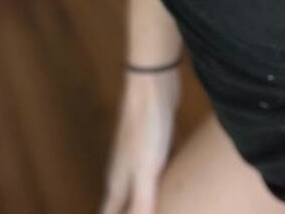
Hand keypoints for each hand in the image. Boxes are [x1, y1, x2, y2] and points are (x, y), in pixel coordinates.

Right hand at [99, 68, 181, 213]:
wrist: (154, 83)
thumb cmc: (147, 127)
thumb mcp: (146, 169)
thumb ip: (141, 202)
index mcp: (119, 181)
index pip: (109, 212)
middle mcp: (126, 170)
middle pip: (122, 202)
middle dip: (128, 212)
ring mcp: (141, 154)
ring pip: (141, 185)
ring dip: (146, 199)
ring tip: (159, 206)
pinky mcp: (158, 142)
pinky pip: (159, 169)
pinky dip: (163, 181)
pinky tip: (174, 183)